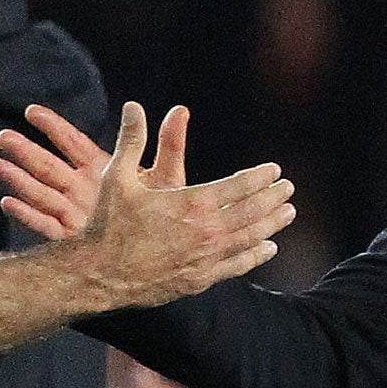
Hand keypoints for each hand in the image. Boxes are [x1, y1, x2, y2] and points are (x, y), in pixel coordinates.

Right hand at [3, 102, 293, 311]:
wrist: (98, 274)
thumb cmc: (107, 224)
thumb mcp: (117, 177)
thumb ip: (131, 141)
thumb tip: (133, 106)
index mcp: (191, 203)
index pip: (239, 186)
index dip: (260, 177)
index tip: (274, 170)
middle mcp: (205, 231)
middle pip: (252, 212)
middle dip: (273, 198)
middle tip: (288, 189)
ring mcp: (205, 258)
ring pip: (250, 239)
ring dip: (272, 224)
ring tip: (288, 214)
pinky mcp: (199, 280)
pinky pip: (237, 266)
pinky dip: (256, 255)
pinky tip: (268, 248)